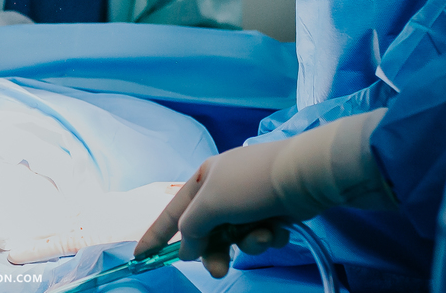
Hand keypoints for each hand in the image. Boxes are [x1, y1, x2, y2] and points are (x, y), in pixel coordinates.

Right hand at [135, 142, 290, 277]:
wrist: (303, 175)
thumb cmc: (250, 184)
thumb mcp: (211, 204)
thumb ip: (192, 227)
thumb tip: (187, 247)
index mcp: (204, 179)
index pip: (173, 212)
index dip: (156, 235)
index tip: (142, 256)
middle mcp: (224, 189)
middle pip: (207, 231)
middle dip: (215, 251)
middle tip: (219, 270)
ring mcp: (250, 200)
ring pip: (236, 236)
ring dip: (248, 243)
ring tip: (261, 238)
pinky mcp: (273, 210)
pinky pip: (260, 234)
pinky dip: (267, 236)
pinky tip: (278, 229)